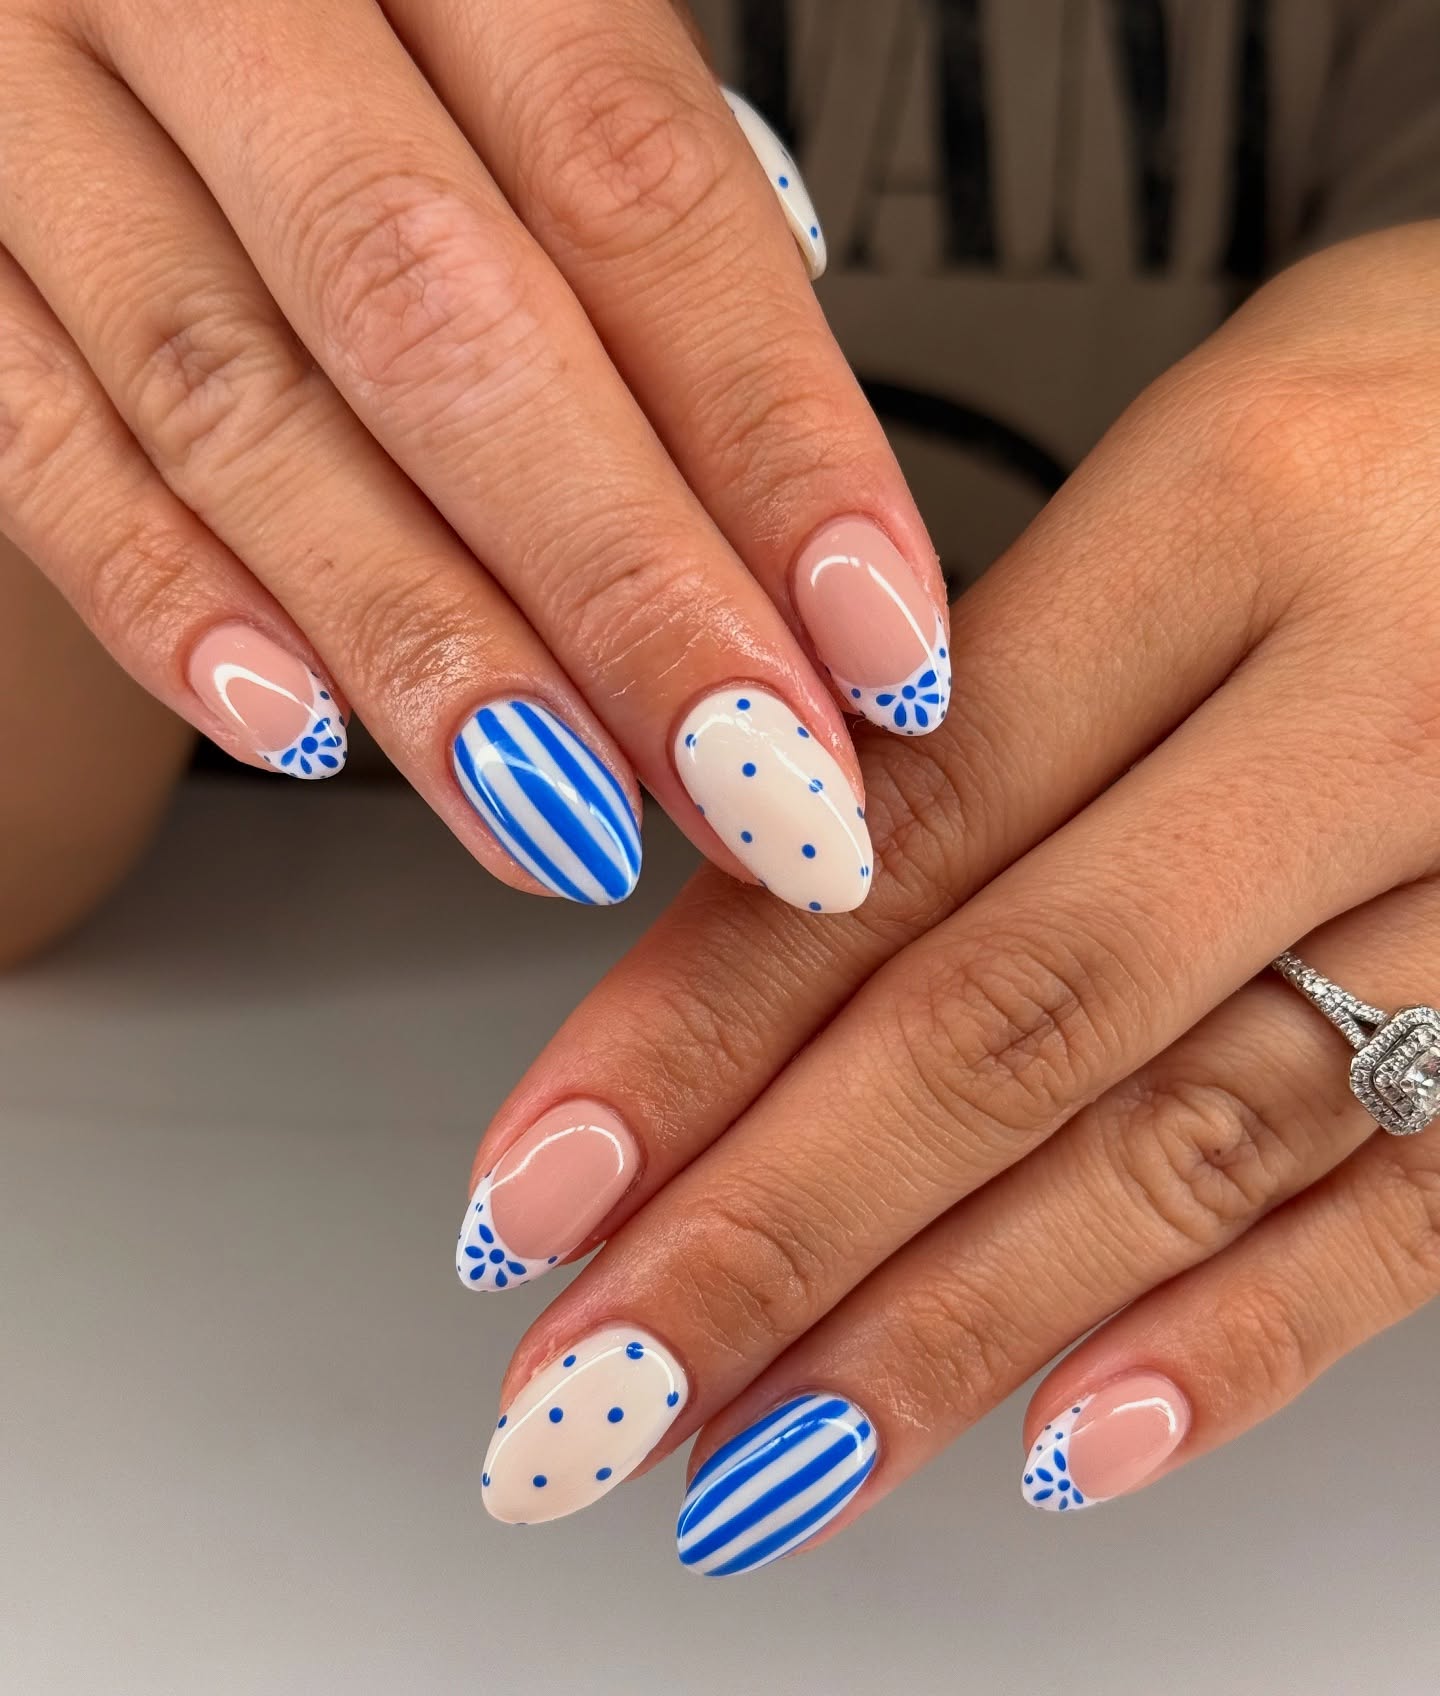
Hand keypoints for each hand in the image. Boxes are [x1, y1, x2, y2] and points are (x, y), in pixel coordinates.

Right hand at [0, 0, 946, 911]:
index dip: (769, 435)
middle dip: (620, 588)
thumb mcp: (495, 41)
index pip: (630, 182)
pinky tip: (303, 729)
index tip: (874, 641)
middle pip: (440, 314)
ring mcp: (20, 97)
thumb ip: (611, 232)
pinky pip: (32, 437)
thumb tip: (778, 523)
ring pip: (235, 400)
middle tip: (750, 779)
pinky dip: (167, 598)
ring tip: (563, 813)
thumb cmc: (333, 15)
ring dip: (423, 642)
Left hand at [458, 223, 1439, 1565]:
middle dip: (773, 1237)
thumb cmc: (1415, 424)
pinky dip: (1238, 1336)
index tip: (541, 1190)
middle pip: (1014, 1018)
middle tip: (591, 1397)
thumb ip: (989, 697)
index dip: (698, 1032)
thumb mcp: (1192, 470)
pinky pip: (1414, 1201)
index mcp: (1232, 519)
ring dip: (953, 1328)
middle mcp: (1374, 703)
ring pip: (1187, 1141)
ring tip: (774, 1459)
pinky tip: (1074, 1445)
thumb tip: (759, 921)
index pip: (904, 831)